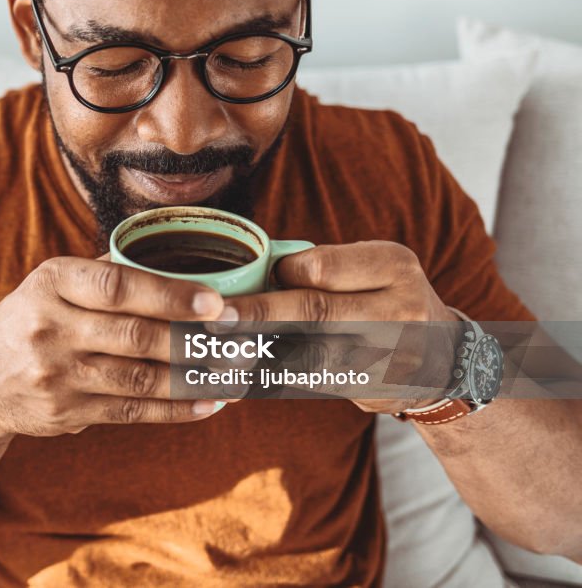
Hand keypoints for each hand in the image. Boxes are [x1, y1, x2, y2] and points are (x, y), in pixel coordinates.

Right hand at [0, 256, 237, 437]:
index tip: (215, 301)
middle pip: (135, 335)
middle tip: (240, 339)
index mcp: (50, 282)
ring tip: (234, 372)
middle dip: (194, 339)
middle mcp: (49, 327)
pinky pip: (131, 412)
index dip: (170, 294)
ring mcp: (56, 374)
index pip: (116, 285)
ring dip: (194, 378)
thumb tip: (178, 253)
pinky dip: (175, 409)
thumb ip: (104, 271)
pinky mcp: (65, 412)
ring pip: (139, 378)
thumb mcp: (50, 284)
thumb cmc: (30, 320)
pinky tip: (207, 402)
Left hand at [223, 241, 459, 412]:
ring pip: (310, 354)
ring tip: (218, 350)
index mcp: (394, 265)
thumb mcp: (371, 269)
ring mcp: (392, 355)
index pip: (321, 268)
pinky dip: (275, 378)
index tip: (251, 281)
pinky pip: (314, 383)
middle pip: (314, 311)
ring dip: (260, 353)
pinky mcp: (376, 390)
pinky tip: (242, 376)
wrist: (442, 360)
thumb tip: (250, 272)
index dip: (279, 275)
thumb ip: (322, 268)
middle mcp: (399, 309)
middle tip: (215, 318)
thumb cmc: (384, 300)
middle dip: (257, 315)